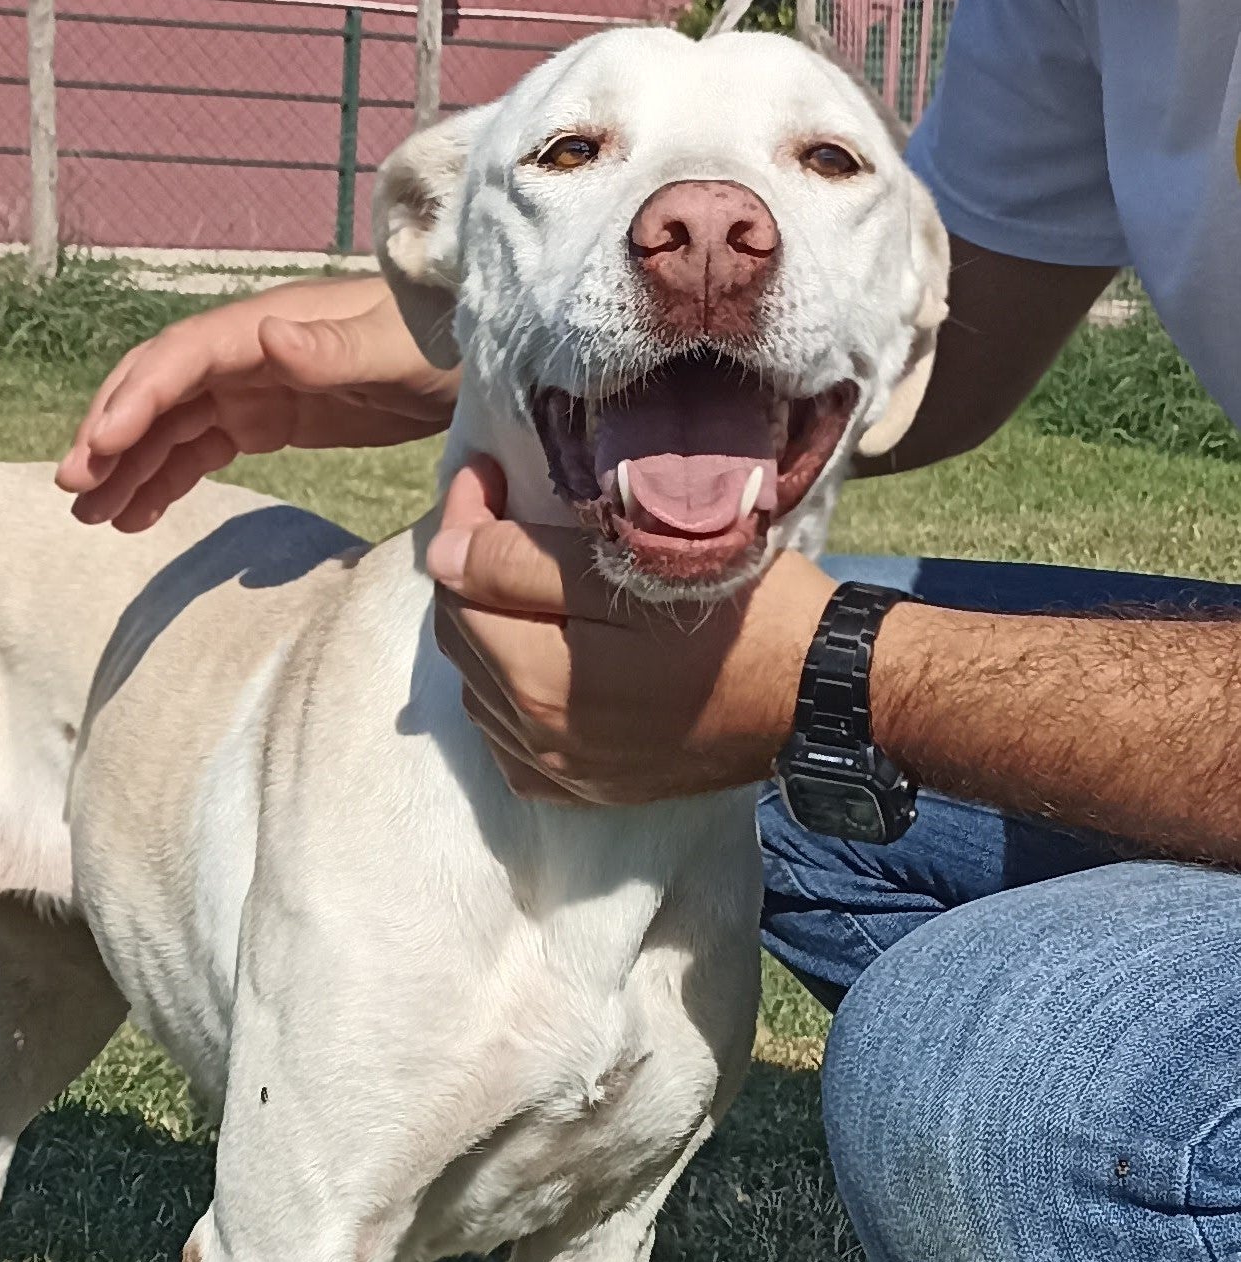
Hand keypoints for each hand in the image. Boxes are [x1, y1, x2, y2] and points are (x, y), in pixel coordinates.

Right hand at [55, 277, 458, 530]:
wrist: (475, 351)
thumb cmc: (438, 344)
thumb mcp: (394, 352)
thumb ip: (333, 349)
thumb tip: (267, 334)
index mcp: (264, 328)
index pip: (179, 361)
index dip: (133, 401)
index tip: (96, 448)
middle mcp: (246, 351)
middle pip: (157, 390)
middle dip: (110, 435)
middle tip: (72, 489)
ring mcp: (252, 386)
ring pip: (170, 425)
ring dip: (127, 466)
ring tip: (91, 516)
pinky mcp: (268, 418)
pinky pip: (200, 448)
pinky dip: (165, 479)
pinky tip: (137, 515)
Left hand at [426, 459, 833, 802]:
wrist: (817, 693)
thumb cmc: (740, 616)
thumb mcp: (637, 565)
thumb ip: (523, 562)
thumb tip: (444, 553)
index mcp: (541, 680)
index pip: (459, 590)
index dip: (464, 523)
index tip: (487, 473)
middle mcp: (539, 738)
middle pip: (463, 643)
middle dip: (472, 575)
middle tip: (501, 514)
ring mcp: (563, 771)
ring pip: (484, 692)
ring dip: (490, 633)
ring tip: (524, 582)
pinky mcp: (590, 788)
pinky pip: (515, 746)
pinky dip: (512, 698)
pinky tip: (539, 663)